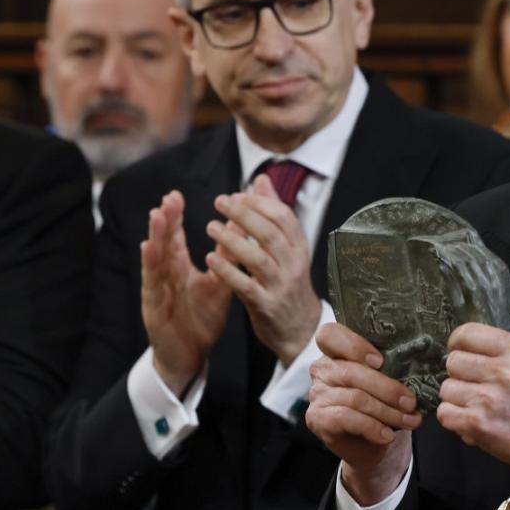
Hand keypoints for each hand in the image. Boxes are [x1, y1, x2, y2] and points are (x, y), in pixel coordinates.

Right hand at [141, 190, 231, 395]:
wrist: (191, 356)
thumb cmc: (201, 319)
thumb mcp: (217, 286)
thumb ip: (225, 260)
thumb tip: (237, 231)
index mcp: (180, 270)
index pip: (176, 239)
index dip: (175, 219)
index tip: (176, 196)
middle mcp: (167, 277)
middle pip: (164, 245)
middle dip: (166, 221)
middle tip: (169, 198)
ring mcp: (158, 292)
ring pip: (155, 260)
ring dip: (155, 237)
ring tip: (157, 215)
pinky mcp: (154, 309)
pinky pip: (152, 286)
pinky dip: (150, 267)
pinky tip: (148, 250)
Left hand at [205, 174, 322, 365]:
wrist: (300, 329)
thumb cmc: (288, 283)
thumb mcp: (288, 249)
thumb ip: (274, 214)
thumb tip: (261, 179)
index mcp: (299, 248)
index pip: (284, 217)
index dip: (259, 203)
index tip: (236, 195)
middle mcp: (293, 265)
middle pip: (270, 234)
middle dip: (244, 215)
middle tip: (220, 202)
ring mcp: (281, 286)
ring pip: (258, 258)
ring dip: (232, 240)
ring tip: (210, 227)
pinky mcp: (266, 306)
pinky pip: (245, 286)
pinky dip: (228, 271)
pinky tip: (210, 258)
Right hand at [305, 323, 422, 504]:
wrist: (369, 444)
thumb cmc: (380, 404)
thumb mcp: (385, 381)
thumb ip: (390, 367)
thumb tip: (417, 365)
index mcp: (337, 351)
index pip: (331, 334)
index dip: (354, 345)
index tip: (380, 361)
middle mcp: (322, 369)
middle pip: (352, 372)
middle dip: (388, 389)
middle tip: (411, 402)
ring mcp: (317, 394)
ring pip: (355, 398)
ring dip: (387, 412)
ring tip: (409, 420)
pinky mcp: (317, 418)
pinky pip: (346, 418)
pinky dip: (372, 427)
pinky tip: (387, 435)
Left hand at [438, 319, 509, 482]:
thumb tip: (503, 311)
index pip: (466, 333)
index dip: (459, 343)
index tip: (462, 352)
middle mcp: (502, 371)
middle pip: (452, 361)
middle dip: (460, 374)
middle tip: (474, 384)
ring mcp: (488, 398)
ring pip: (446, 388)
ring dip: (457, 398)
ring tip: (475, 404)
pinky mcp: (477, 424)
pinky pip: (445, 413)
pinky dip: (454, 419)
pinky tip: (470, 419)